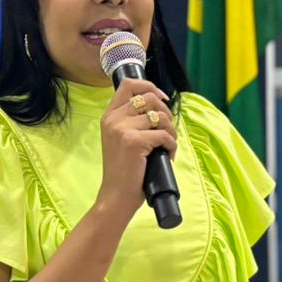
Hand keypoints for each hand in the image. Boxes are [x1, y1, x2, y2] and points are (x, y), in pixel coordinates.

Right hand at [95, 78, 176, 217]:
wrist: (115, 196)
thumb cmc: (122, 171)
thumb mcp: (119, 139)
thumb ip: (131, 121)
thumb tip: (159, 105)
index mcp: (109, 116)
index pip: (128, 85)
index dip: (149, 86)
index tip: (161, 100)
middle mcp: (113, 119)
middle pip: (150, 98)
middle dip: (166, 112)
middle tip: (167, 129)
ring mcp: (123, 129)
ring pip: (161, 117)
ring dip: (171, 130)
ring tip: (168, 144)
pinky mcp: (135, 142)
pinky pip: (165, 135)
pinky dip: (172, 145)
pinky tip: (167, 155)